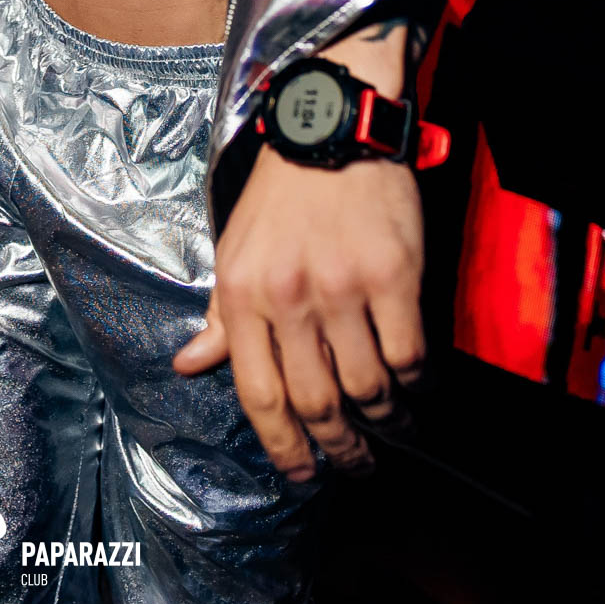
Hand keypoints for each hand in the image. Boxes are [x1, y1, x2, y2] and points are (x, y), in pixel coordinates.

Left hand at [172, 145, 424, 481]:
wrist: (331, 128)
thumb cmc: (280, 193)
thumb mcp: (235, 249)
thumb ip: (221, 315)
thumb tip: (190, 365)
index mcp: (243, 292)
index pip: (259, 394)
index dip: (282, 447)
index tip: (302, 474)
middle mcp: (289, 295)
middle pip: (316, 403)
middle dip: (338, 449)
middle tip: (355, 464)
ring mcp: (342, 286)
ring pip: (367, 388)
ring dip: (383, 421)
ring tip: (390, 426)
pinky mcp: (392, 274)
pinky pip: (408, 355)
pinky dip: (414, 382)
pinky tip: (415, 385)